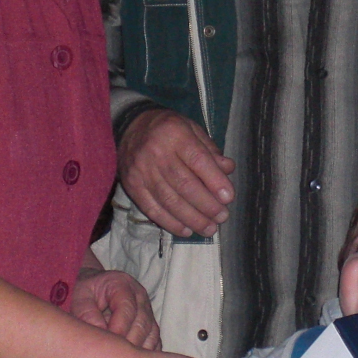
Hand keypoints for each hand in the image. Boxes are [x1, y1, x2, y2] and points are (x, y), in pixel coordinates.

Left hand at [71, 268, 159, 350]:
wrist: (95, 288)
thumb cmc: (87, 293)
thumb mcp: (79, 297)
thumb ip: (86, 313)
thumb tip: (100, 334)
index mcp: (122, 284)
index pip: (127, 308)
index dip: (118, 329)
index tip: (106, 346)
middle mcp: (139, 297)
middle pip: (142, 323)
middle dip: (128, 344)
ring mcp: (148, 311)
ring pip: (151, 334)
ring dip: (138, 351)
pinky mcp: (151, 325)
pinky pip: (155, 341)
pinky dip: (146, 354)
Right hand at [119, 109, 236, 237]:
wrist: (129, 126)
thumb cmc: (168, 129)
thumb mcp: (192, 129)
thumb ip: (210, 150)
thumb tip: (228, 169)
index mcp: (176, 134)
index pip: (198, 160)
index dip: (214, 181)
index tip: (228, 198)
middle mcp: (157, 153)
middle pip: (184, 184)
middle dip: (206, 205)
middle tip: (222, 217)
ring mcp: (142, 171)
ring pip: (169, 200)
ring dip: (192, 218)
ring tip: (208, 229)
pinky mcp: (132, 186)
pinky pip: (152, 208)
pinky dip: (170, 222)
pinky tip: (186, 230)